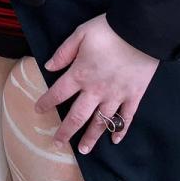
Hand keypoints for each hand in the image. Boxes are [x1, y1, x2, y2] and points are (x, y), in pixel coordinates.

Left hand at [34, 14, 158, 152]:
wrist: (141, 31)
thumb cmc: (109, 30)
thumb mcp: (81, 34)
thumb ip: (64, 52)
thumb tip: (48, 67)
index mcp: (80, 74)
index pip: (58, 93)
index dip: (46, 102)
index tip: (38, 110)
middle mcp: (95, 90)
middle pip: (77, 116)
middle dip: (65, 131)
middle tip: (57, 143)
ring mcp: (115, 96)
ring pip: (100, 122)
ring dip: (91, 137)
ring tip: (83, 149)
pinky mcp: (133, 96)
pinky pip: (126, 118)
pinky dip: (120, 130)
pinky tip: (115, 140)